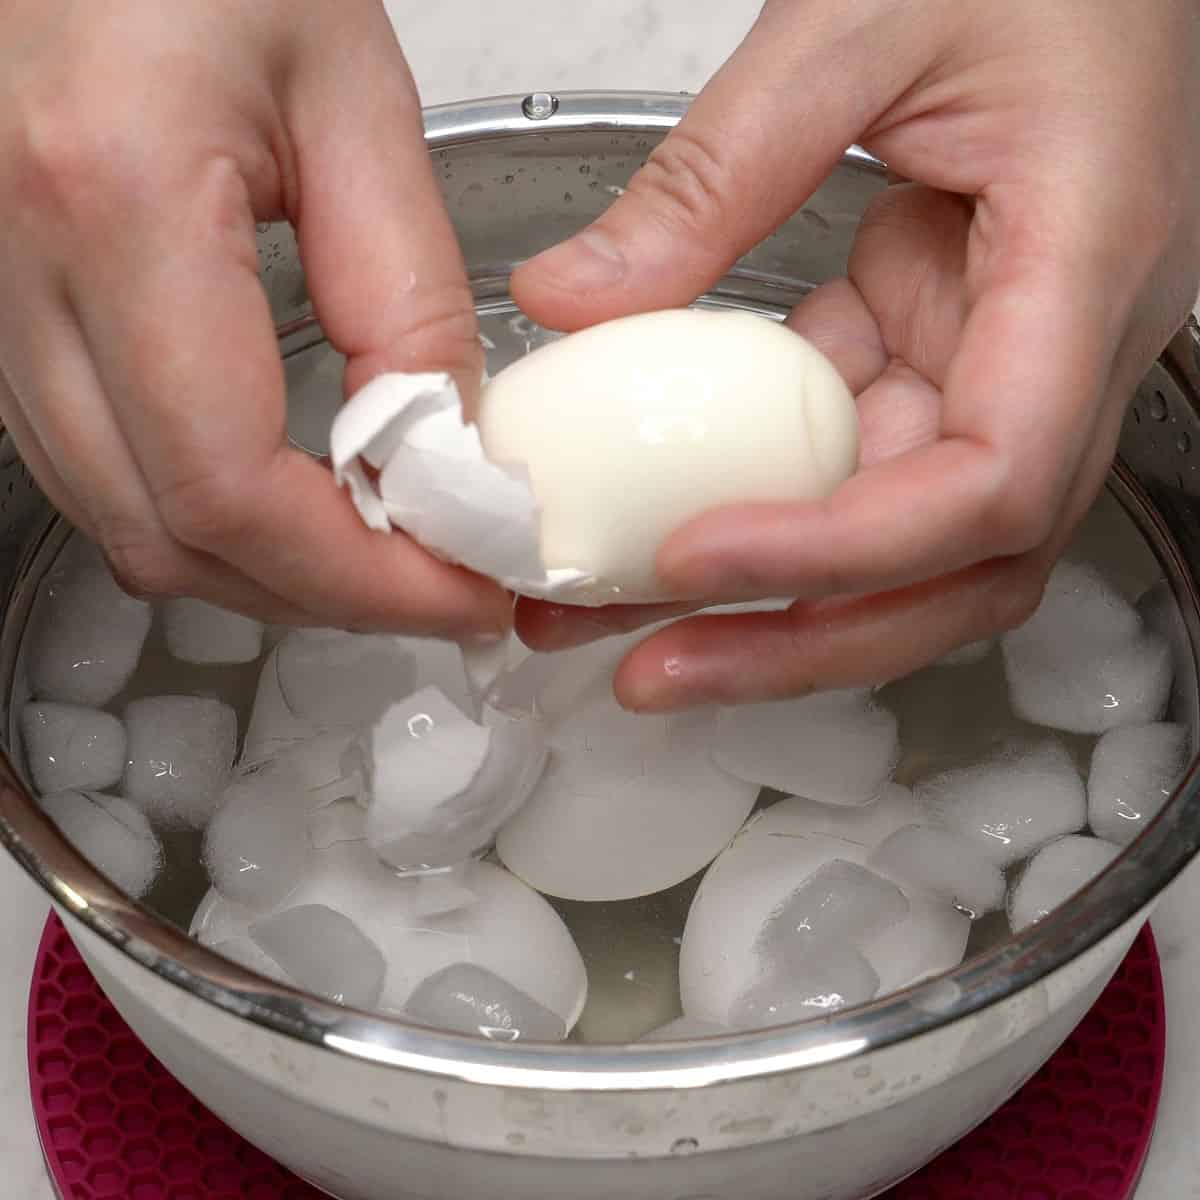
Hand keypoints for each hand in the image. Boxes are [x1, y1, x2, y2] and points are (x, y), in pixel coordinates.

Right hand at [0, 0, 509, 636]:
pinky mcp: (5, 313)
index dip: (362, 576)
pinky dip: (207, 521)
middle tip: (441, 590)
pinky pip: (96, 473)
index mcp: (114, 200)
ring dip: (266, 573)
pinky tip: (289, 507)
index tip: (465, 591)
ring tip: (383, 562)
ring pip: (124, 526)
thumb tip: (448, 446)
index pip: (233, 484)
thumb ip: (409, 288)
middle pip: (170, 534)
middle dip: (324, 597)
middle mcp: (19, 271)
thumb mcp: (352, 96)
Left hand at [512, 0, 1199, 708]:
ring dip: (761, 600)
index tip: (695, 560)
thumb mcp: (862, 22)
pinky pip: (846, 459)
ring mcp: (996, 364)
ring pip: (894, 542)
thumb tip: (578, 299)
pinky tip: (656, 518)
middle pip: (949, 569)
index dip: (843, 554)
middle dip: (798, 642)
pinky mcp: (934, 350)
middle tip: (651, 671)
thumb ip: (717, 171)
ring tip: (619, 623)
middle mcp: (1056, 354)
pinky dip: (754, 503)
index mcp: (1082, 270)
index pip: (989, 484)